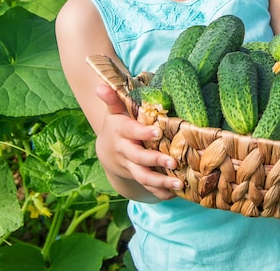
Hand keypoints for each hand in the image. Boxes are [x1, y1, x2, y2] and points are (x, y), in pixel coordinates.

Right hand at [94, 84, 181, 201]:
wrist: (105, 149)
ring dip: (161, 182)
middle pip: (138, 158)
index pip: (131, 132)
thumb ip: (112, 99)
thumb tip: (100, 86)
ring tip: (180, 184)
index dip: (143, 133)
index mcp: (121, 132)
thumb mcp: (115, 111)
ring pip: (143, 176)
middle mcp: (124, 151)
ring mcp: (129, 167)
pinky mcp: (135, 177)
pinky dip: (160, 192)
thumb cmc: (117, 124)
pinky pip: (147, 187)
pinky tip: (176, 194)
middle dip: (155, 160)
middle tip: (173, 161)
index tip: (158, 131)